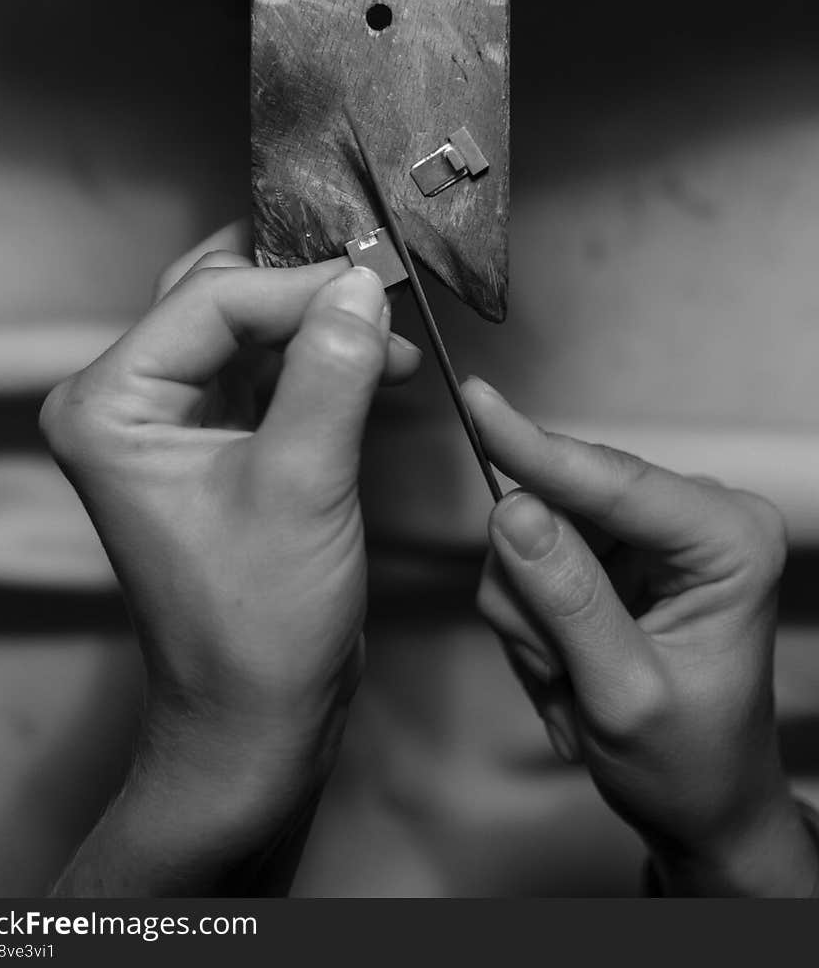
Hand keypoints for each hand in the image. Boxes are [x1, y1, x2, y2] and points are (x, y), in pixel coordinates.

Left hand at [41, 224, 419, 892]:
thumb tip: (362, 282)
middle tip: (383, 295)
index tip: (381, 289)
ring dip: (319, 325)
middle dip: (306, 294)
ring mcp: (168, 419)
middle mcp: (125, 400)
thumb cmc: (258, 623)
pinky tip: (378, 367)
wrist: (256, 719)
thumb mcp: (301, 486)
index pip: (212, 300)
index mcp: (110, 404)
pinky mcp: (212, 439)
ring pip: (246, 326)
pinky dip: (320, 359)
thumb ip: (331, 374)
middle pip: (220, 298)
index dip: (301, 288)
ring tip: (390, 343)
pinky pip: (264, 368)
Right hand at [463, 378, 818, 896]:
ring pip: (533, 532)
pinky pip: (531, 559)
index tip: (478, 402)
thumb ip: (569, 601)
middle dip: (536, 594)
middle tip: (556, 671)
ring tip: (567, 681)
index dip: (538, 449)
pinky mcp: (615, 549)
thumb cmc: (690, 765)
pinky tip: (563, 669)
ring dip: (530, 619)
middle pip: (561, 504)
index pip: (615, 482)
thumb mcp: (625, 695)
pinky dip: (530, 623)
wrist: (701, 807)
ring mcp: (650, 532)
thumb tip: (513, 511)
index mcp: (730, 541)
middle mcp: (695, 517)